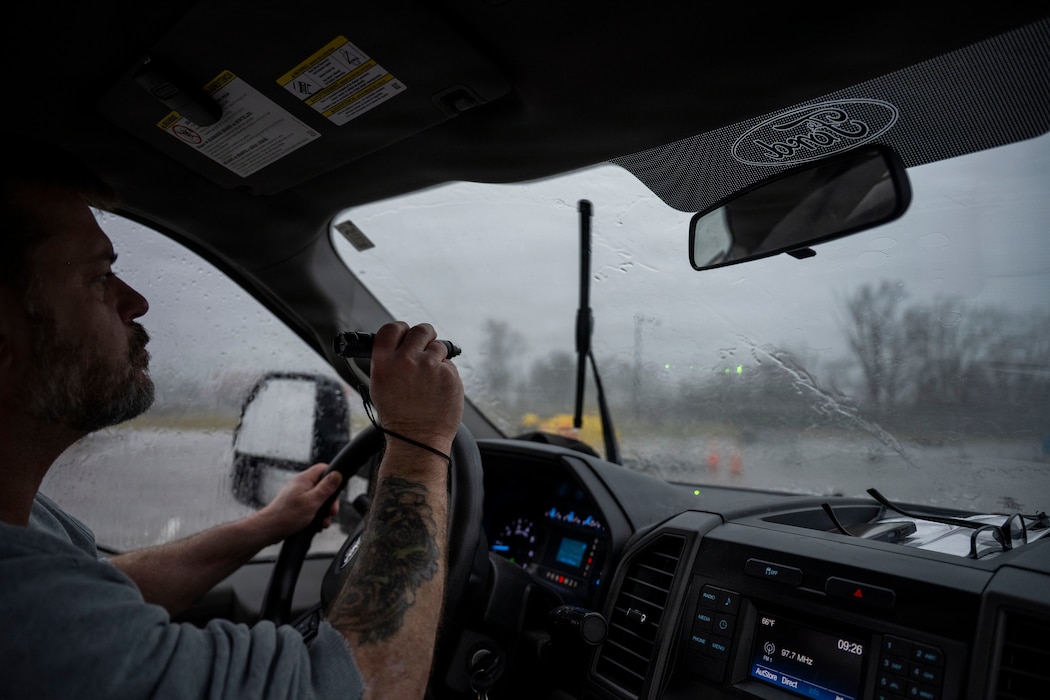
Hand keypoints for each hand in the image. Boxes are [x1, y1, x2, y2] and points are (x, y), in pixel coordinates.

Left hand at [256, 462, 342, 543]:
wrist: (270, 529)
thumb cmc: (287, 516)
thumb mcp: (313, 501)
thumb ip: (326, 487)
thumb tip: (337, 474)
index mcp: (304, 479)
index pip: (323, 469)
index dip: (333, 477)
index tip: (336, 491)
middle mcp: (301, 485)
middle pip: (323, 486)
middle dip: (329, 501)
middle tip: (330, 512)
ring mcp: (298, 495)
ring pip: (318, 499)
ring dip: (323, 511)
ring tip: (322, 522)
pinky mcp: (296, 505)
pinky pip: (311, 506)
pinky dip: (315, 515)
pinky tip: (315, 524)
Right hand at [369, 322, 464, 453]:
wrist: (417, 439)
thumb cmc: (398, 416)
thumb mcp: (380, 385)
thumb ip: (389, 361)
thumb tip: (400, 343)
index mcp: (384, 362)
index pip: (391, 328)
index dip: (401, 329)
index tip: (406, 333)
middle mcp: (406, 360)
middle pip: (421, 330)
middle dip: (425, 336)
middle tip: (425, 348)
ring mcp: (429, 366)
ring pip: (438, 347)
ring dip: (437, 357)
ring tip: (430, 379)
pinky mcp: (449, 375)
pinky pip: (449, 364)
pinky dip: (446, 374)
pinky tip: (438, 390)